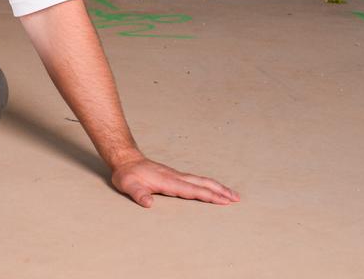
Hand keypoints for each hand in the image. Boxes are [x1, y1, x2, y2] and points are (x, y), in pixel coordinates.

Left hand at [110, 156, 239, 206]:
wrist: (126, 160)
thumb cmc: (127, 175)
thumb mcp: (128, 186)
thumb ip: (138, 194)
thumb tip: (148, 203)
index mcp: (168, 182)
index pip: (192, 190)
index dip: (208, 196)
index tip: (224, 201)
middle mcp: (176, 177)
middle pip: (203, 183)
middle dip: (220, 191)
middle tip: (237, 199)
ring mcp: (177, 175)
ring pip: (201, 181)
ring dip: (217, 187)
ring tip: (232, 195)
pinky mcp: (175, 176)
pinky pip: (196, 181)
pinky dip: (208, 185)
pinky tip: (213, 188)